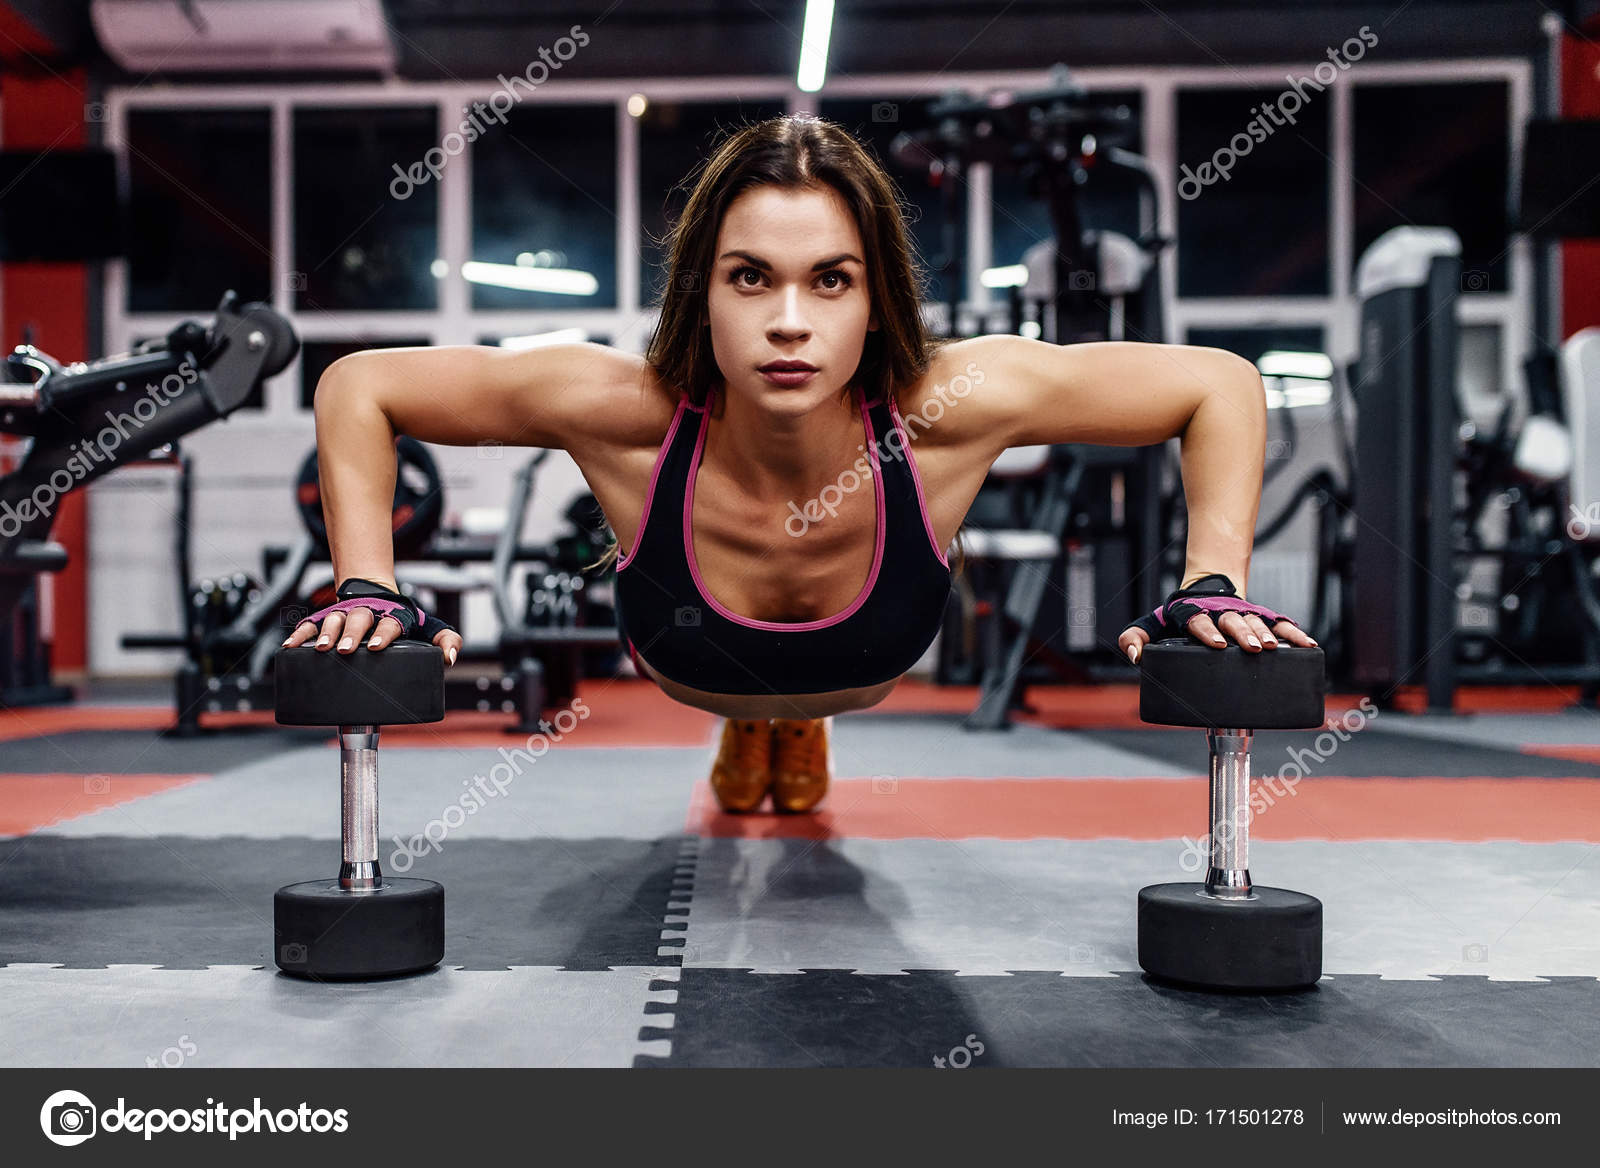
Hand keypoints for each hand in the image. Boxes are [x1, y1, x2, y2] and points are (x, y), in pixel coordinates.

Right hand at [282, 577, 461, 665]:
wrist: (381, 596)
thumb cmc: (406, 620)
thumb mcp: (429, 628)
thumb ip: (446, 640)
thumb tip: (449, 658)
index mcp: (392, 615)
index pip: (389, 623)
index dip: (383, 633)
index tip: (377, 647)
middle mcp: (367, 613)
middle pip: (358, 620)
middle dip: (351, 634)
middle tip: (347, 650)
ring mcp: (345, 615)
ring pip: (333, 620)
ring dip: (326, 633)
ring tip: (321, 649)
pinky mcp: (327, 619)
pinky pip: (310, 624)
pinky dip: (300, 634)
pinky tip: (290, 647)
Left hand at [1117, 573, 1317, 664]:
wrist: (1204, 590)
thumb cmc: (1178, 615)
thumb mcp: (1153, 623)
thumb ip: (1135, 637)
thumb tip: (1135, 655)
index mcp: (1194, 614)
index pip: (1199, 621)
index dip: (1207, 631)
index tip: (1216, 644)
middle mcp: (1221, 613)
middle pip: (1233, 621)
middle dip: (1244, 634)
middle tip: (1255, 648)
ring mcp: (1242, 614)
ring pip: (1257, 622)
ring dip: (1268, 634)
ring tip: (1277, 647)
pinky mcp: (1260, 617)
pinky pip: (1280, 624)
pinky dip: (1294, 633)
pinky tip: (1308, 644)